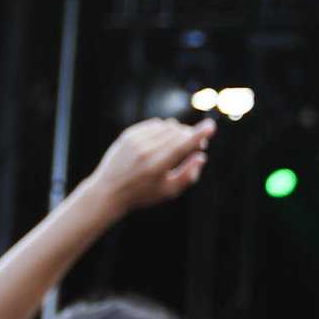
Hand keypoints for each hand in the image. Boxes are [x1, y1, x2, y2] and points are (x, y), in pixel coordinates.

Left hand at [84, 118, 214, 212]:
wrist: (108, 190)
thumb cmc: (142, 194)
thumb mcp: (169, 191)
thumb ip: (189, 175)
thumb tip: (201, 157)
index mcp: (157, 166)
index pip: (183, 144)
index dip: (199, 134)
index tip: (211, 126)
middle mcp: (146, 150)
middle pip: (178, 133)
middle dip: (192, 136)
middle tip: (198, 146)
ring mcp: (136, 140)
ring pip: (168, 126)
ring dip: (180, 132)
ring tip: (181, 144)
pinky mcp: (129, 134)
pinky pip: (155, 124)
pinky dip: (165, 129)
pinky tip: (166, 140)